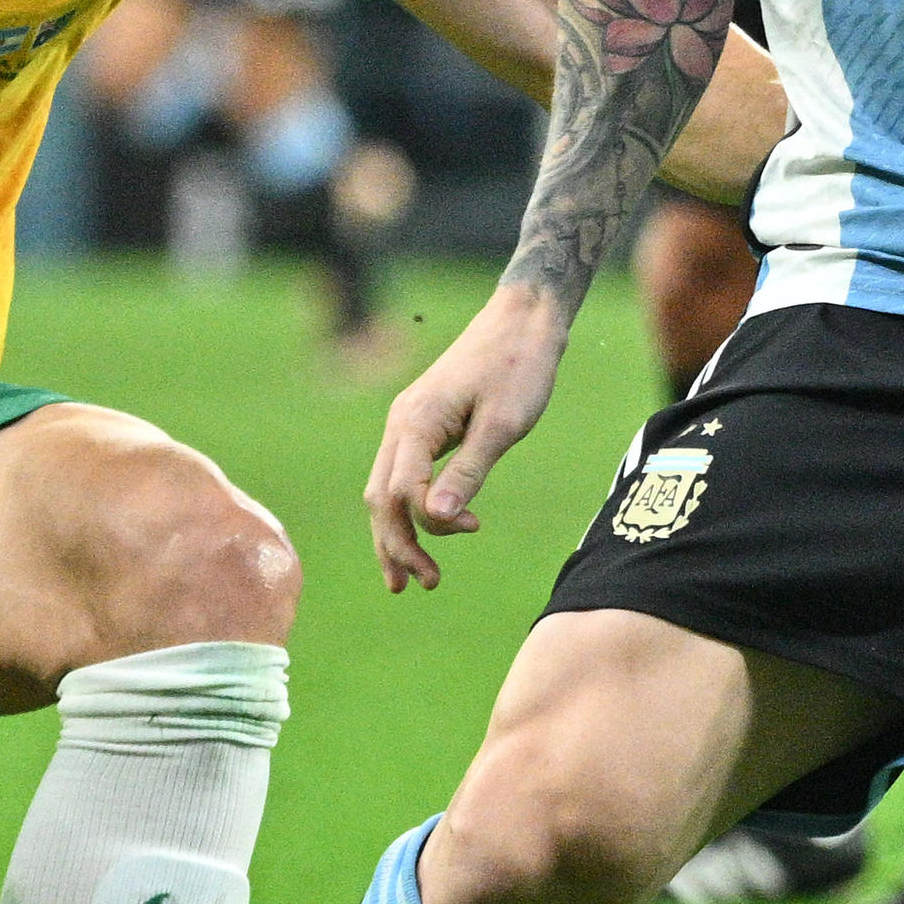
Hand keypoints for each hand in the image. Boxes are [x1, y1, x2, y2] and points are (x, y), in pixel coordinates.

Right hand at [363, 286, 576, 590]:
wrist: (523, 320)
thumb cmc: (518, 367)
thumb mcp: (502, 425)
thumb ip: (468, 472)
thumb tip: (433, 519)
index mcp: (416, 422)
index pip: (400, 491)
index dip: (428, 522)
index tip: (473, 526)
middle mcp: (401, 424)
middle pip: (380, 499)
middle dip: (398, 545)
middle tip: (428, 584)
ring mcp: (407, 423)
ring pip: (384, 490)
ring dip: (397, 535)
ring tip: (414, 578)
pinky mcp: (422, 425)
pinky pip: (401, 476)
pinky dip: (407, 510)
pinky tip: (422, 534)